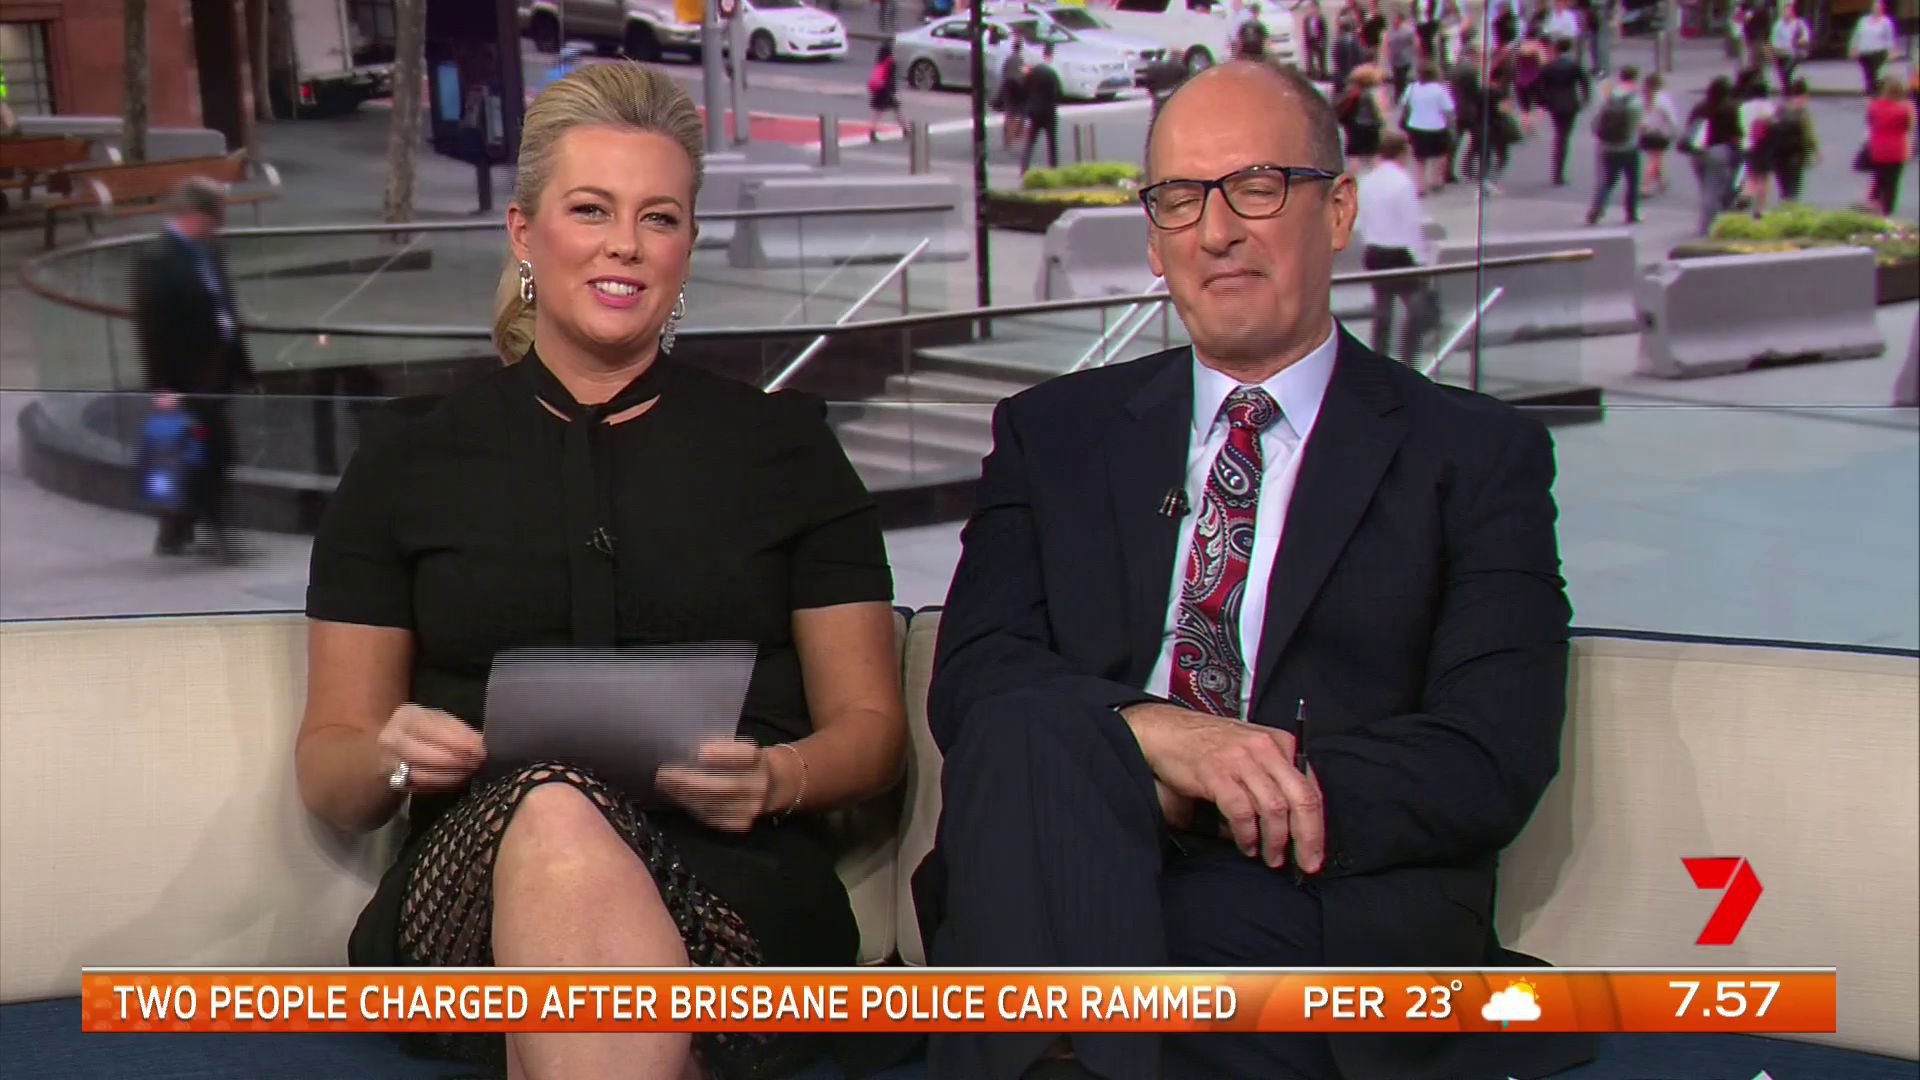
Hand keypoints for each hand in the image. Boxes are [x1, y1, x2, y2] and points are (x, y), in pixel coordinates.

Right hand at [378, 704, 483, 792]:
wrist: (390, 745)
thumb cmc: (423, 730)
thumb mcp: (437, 720)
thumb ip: (456, 730)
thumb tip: (481, 744)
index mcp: (406, 717)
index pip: (434, 729)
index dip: (460, 740)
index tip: (481, 749)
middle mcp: (392, 739)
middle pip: (429, 754)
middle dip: (459, 760)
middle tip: (480, 763)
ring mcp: (389, 763)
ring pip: (424, 775)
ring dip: (453, 775)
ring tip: (471, 771)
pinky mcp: (393, 783)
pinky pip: (421, 787)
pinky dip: (443, 783)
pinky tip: (458, 779)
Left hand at [655, 739, 773, 832]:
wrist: (773, 786)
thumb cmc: (744, 761)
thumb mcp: (739, 748)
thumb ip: (719, 749)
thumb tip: (682, 748)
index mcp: (759, 760)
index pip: (743, 758)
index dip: (722, 755)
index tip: (699, 751)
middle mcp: (759, 786)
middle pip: (724, 787)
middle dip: (689, 781)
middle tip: (663, 774)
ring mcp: (751, 808)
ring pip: (713, 805)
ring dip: (685, 796)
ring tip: (665, 786)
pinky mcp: (741, 824)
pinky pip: (711, 818)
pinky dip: (692, 808)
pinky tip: (678, 798)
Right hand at [1123, 703, 1324, 872]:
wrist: (1168, 731)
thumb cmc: (1212, 746)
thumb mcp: (1253, 751)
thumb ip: (1275, 776)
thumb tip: (1295, 824)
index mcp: (1281, 743)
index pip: (1312, 789)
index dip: (1318, 826)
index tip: (1316, 851)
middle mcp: (1266, 749)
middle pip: (1301, 799)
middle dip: (1307, 838)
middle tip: (1306, 864)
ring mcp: (1241, 760)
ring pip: (1274, 808)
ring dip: (1275, 840)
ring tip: (1271, 857)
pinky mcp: (1217, 773)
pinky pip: (1242, 811)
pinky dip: (1247, 834)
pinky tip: (1246, 844)